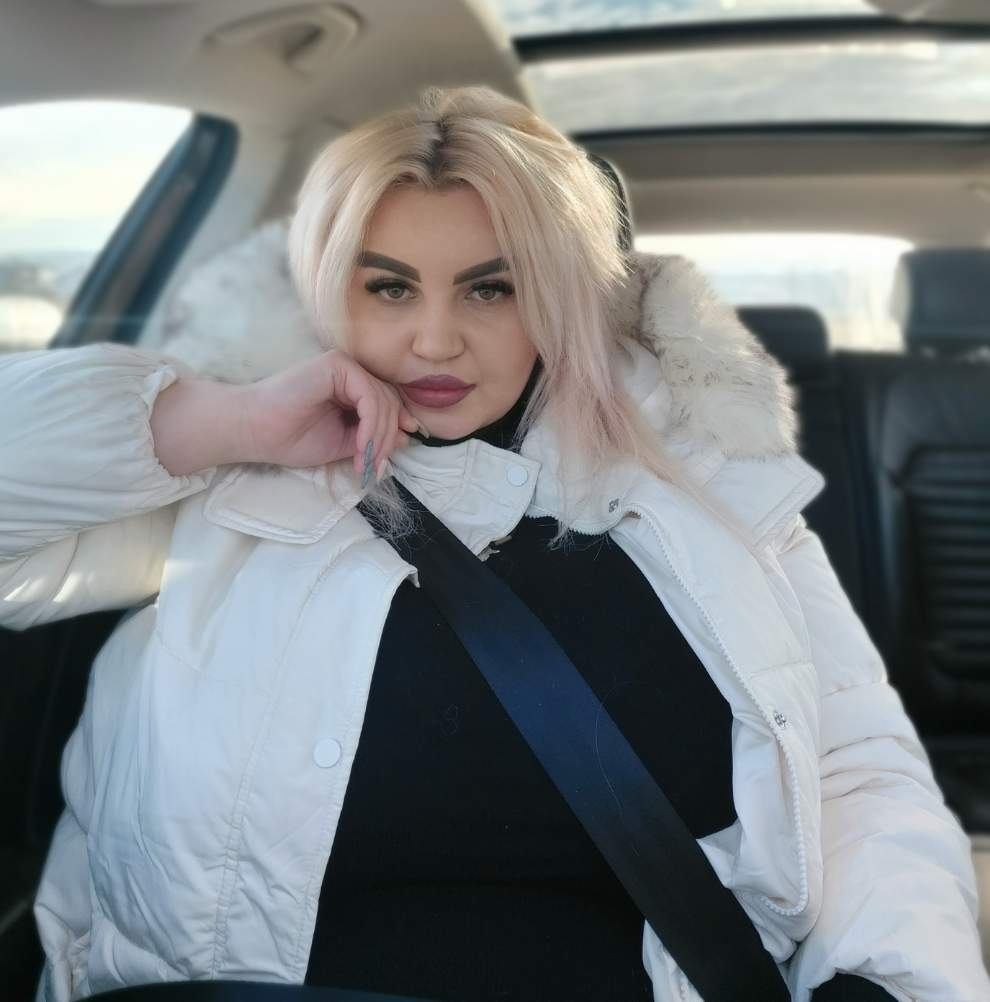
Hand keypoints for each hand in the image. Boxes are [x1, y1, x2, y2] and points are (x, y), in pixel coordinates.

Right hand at [236, 349, 422, 478]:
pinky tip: (360, 445)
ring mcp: (344, 366)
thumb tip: (409, 435)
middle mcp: (350, 373)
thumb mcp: (344, 443)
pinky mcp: (336, 364)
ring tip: (365, 461)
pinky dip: (371, 424)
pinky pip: (369, 395)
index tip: (385, 463)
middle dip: (388, 439)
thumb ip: (373, 437)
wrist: (254, 431)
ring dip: (379, 437)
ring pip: (383, 401)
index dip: (393, 434)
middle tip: (376, 466)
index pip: (386, 407)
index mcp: (350, 389)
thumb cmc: (291, 438)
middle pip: (389, 403)